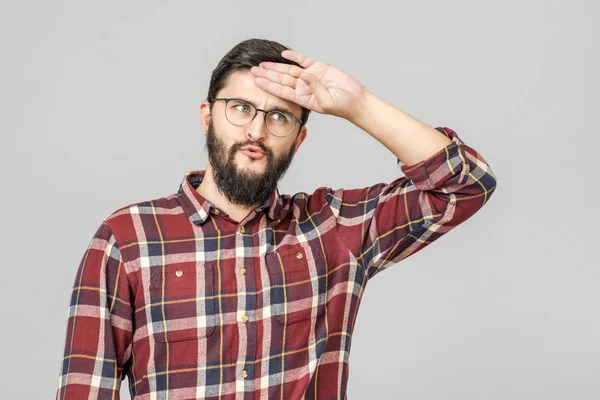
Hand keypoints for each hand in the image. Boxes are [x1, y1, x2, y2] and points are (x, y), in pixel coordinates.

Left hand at [250, 50, 366, 120]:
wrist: (355, 100)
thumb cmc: (341, 106)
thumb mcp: (326, 101)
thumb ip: (314, 89)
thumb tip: (304, 76)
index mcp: (302, 97)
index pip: (282, 90)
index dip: (269, 85)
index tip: (257, 82)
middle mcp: (303, 87)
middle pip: (281, 79)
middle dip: (267, 75)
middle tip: (252, 71)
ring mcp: (310, 77)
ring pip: (289, 70)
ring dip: (275, 66)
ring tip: (262, 64)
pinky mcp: (319, 68)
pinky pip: (303, 61)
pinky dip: (294, 57)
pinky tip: (283, 55)